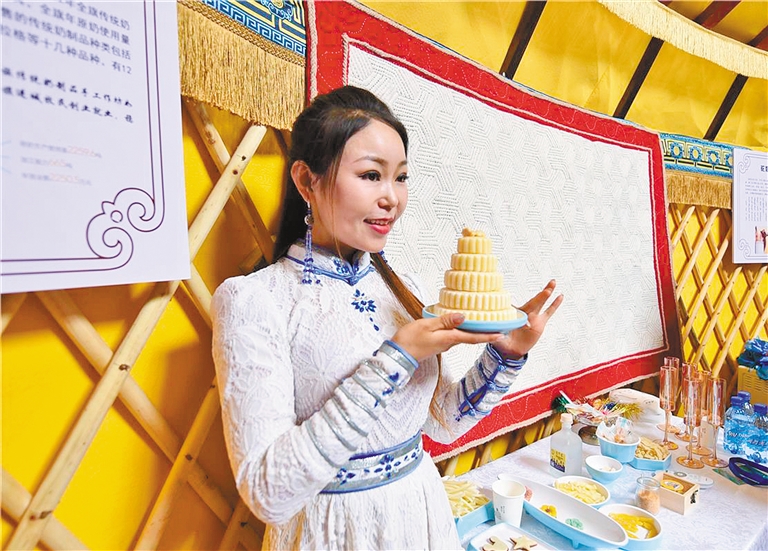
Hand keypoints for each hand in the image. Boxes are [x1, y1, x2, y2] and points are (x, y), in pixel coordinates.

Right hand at [391, 313, 505, 362]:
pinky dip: (461, 330)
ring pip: (462, 336)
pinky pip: (453, 335)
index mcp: (448, 339)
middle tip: (497, 324)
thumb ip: (445, 321)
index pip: (473, 338)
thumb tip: (463, 316)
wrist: (397, 355)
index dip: (488, 336)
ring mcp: (443, 344)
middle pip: (470, 337)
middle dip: (484, 332)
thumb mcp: (426, 326)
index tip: (501, 334)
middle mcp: (449, 343)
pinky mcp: (437, 343)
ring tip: (483, 321)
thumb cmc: (409, 340)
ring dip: (474, 330)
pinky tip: (461, 322)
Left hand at [491, 279, 562, 359]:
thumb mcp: (497, 339)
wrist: (512, 350)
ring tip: (553, 283)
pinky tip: (560, 296)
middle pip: (532, 302)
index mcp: (512, 315)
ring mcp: (533, 316)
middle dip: (539, 296)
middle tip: (547, 290)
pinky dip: (554, 304)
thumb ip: (496, 337)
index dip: (518, 312)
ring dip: (546, 293)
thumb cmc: (502, 341)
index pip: (515, 309)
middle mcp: (523, 313)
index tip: (525, 321)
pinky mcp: (540, 322)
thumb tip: (495, 336)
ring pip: (540, 303)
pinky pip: (549, 312)